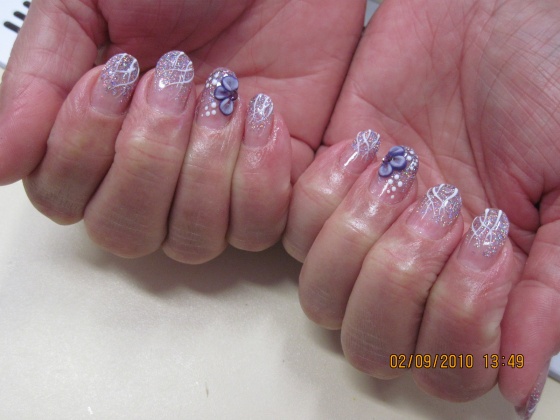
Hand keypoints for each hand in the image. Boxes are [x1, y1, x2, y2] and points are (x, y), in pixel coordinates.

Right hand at [0, 0, 363, 261]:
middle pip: (125, 233)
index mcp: (105, 131)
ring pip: (190, 243)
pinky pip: (257, 230)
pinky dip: (257, 180)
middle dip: (147, 158)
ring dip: (202, 170)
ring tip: (226, 93)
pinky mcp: (273, 186)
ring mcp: (216, 185)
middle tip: (176, 80)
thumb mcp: (91, 2)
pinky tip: (265, 116)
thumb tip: (0, 163)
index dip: (81, 150)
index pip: (65, 198)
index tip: (116, 75)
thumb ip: (40, 75)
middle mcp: (157, 171)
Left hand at [284, 0, 559, 414]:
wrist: (489, 8)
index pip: (443, 365)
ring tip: (406, 169)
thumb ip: (553, 287)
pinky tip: (371, 144)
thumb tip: (518, 387)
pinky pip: (295, 222)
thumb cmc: (546, 79)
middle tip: (445, 205)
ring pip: (322, 293)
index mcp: (482, 280)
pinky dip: (329, 188)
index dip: (456, 322)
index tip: (488, 246)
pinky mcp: (329, 181)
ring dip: (362, 235)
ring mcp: (369, 225)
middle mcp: (419, 265)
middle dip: (400, 282)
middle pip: (369, 342)